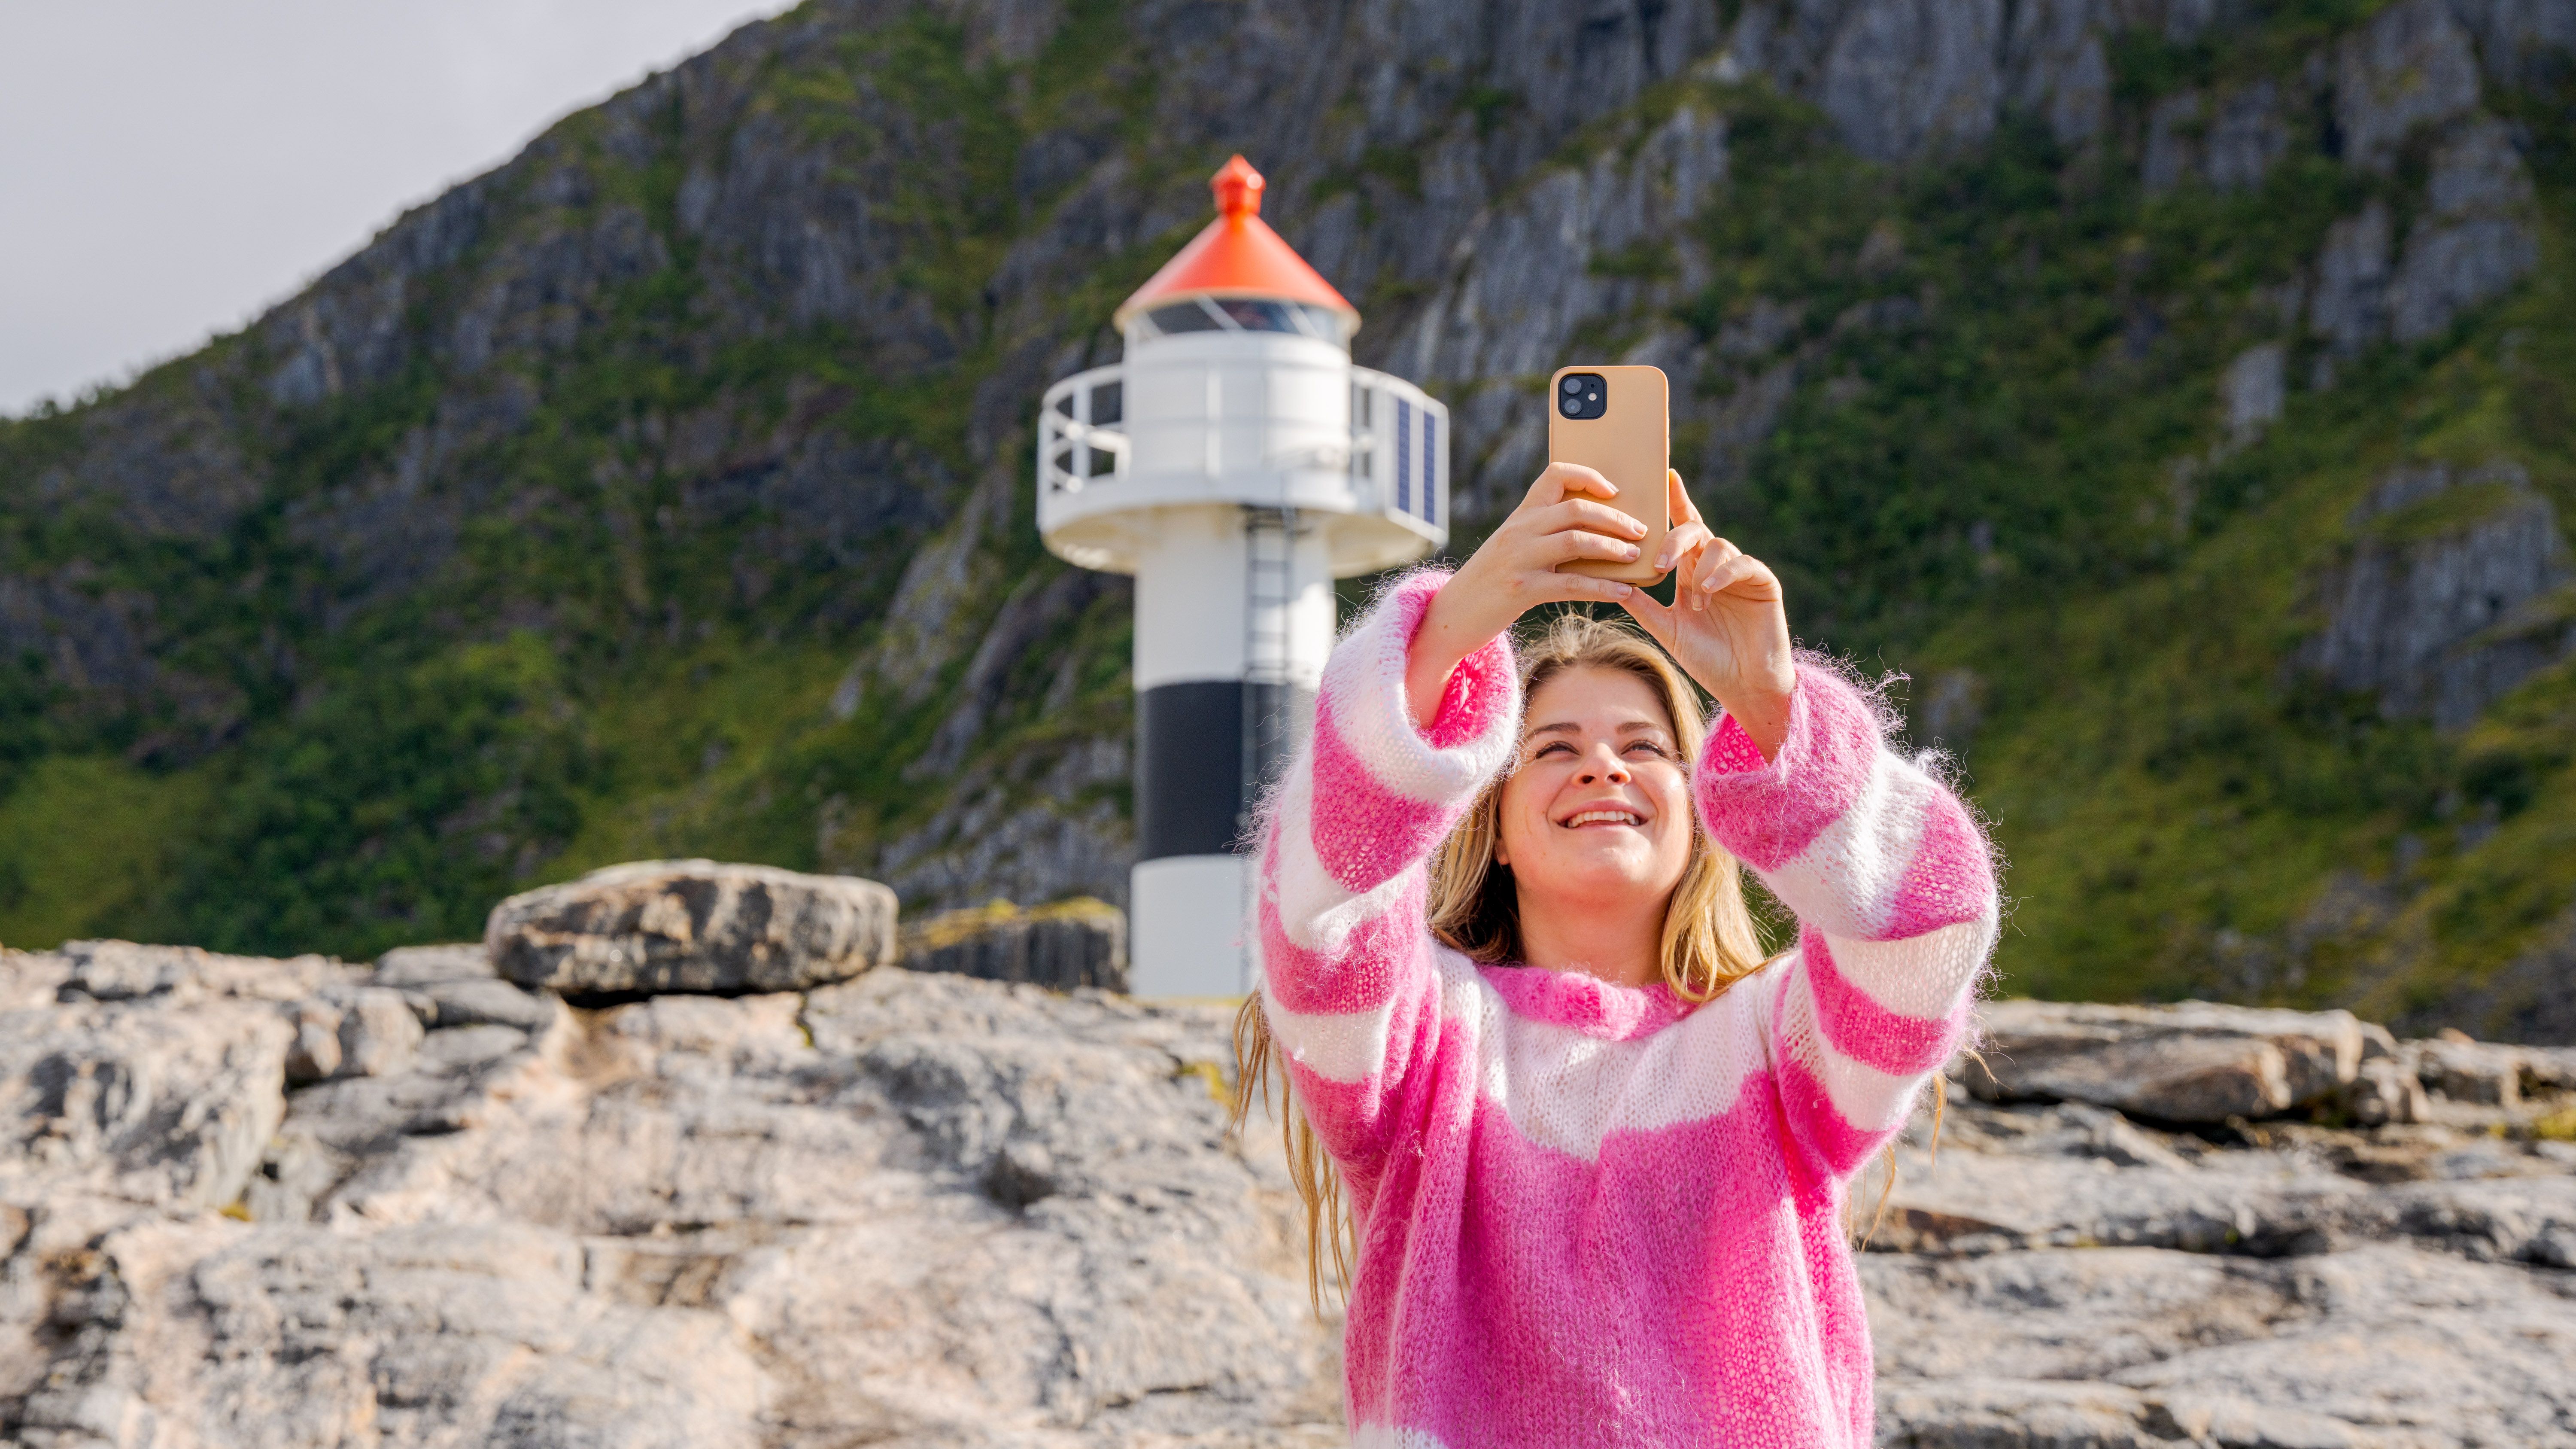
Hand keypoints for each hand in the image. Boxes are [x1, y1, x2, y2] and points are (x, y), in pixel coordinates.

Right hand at [1406, 462, 1644, 728]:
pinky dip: (1604, 587)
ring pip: (1578, 541)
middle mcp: (1519, 531)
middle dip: (1616, 518)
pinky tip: (1624, 592)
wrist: (1450, 615)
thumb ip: (1541, 533)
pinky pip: (1573, 584)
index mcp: (1520, 516)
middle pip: (1577, 509)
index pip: (1555, 474)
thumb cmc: (1488, 583)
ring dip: (1614, 547)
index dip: (1589, 476)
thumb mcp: (1510, 547)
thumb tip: (1591, 530)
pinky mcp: (1523, 590)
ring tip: (1636, 555)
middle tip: (1641, 529)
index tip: (1614, 490)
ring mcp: (1520, 559)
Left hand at [1620, 470, 1795, 759]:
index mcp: (1691, 570)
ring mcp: (1741, 572)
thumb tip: (1610, 582)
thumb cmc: (1706, 658)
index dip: (1675, 501)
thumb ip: (1642, 605)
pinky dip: (1723, 574)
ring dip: (1699, 571)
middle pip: (1695, 530)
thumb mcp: (1666, 628)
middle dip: (1675, 538)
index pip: (1682, 528)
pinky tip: (1708, 591)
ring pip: (1718, 545)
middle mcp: (1715, 565)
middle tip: (1659, 561)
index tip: (1664, 476)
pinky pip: (1743, 564)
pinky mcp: (1763, 582)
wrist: (1743, 686)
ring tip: (1694, 601)